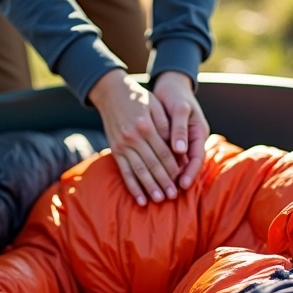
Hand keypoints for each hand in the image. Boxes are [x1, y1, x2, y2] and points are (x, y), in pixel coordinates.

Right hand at [88, 69, 181, 205]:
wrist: (111, 92)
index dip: (173, 167)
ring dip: (150, 187)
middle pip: (152, 164)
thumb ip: (165, 126)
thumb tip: (176, 147)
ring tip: (160, 199)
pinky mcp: (115, 150)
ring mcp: (122, 145)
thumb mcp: (155, 106)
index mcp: (145, 126)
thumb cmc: (139, 98)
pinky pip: (124, 172)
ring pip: (138, 171)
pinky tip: (140, 199)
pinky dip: (132, 187)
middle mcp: (132, 137)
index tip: (181, 179)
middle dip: (164, 181)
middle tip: (173, 195)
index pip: (163, 152)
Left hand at [152, 71, 208, 189]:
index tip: (182, 184)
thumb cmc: (176, 95)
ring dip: (171, 177)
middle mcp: (192, 139)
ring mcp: (183, 141)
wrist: (170, 86)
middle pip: (189, 165)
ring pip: (179, 163)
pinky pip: (169, 158)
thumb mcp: (180, 109)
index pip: (197, 158)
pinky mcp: (172, 141)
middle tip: (171, 194)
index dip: (191, 172)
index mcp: (199, 132)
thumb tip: (179, 150)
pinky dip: (162, 167)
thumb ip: (179, 129)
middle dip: (180, 179)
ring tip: (162, 191)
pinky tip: (153, 177)